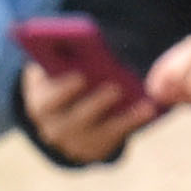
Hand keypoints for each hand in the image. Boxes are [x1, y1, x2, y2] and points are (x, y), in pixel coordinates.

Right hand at [19, 62, 153, 161]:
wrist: (64, 110)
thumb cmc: (65, 75)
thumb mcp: (59, 64)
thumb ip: (65, 53)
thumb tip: (87, 41)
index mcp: (40, 102)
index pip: (47, 100)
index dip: (63, 89)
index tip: (81, 76)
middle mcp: (53, 127)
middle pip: (72, 120)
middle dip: (94, 104)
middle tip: (115, 88)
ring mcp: (73, 143)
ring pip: (98, 133)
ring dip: (121, 118)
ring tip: (143, 103)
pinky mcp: (94, 149)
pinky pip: (116, 138)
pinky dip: (132, 123)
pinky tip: (149, 109)